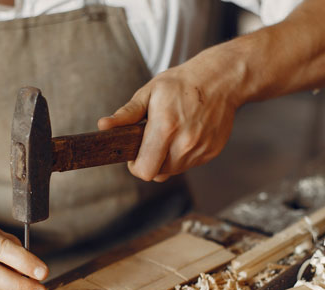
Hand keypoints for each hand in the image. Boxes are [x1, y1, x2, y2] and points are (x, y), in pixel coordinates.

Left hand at [98, 46, 240, 181]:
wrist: (220, 80)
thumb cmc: (181, 84)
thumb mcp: (149, 93)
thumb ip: (126, 114)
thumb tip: (104, 126)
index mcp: (165, 128)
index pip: (144, 170)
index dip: (135, 165)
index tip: (135, 153)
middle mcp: (185, 144)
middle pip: (158, 173)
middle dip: (150, 161)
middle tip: (152, 140)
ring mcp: (200, 150)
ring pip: (173, 171)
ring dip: (167, 159)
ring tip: (171, 134)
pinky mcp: (211, 153)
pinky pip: (189, 164)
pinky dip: (184, 155)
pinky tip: (187, 134)